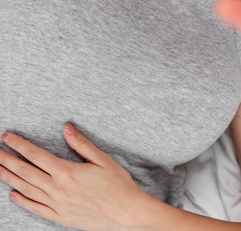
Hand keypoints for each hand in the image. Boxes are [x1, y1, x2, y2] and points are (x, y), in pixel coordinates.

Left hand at [0, 124, 144, 229]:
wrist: (125, 213)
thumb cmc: (117, 183)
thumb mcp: (102, 159)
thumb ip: (81, 144)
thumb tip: (66, 128)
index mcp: (67, 172)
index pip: (36, 155)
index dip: (20, 145)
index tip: (7, 137)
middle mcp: (58, 189)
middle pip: (26, 172)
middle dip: (8, 160)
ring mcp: (57, 205)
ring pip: (27, 189)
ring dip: (10, 179)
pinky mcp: (60, 217)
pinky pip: (36, 208)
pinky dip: (23, 201)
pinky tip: (13, 195)